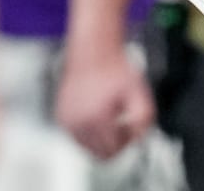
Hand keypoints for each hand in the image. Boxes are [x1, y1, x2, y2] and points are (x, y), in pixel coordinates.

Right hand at [55, 43, 154, 159]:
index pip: (112, 151)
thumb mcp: (139, 95)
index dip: (125, 140)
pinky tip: (94, 113)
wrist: (92, 50)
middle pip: (99, 153)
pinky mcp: (60, 114)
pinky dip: (86, 129)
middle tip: (118, 121)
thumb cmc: (113, 69)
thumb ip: (143, 122)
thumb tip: (136, 139)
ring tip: (106, 115)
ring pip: (86, 146)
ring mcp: (66, 117)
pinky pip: (76, 136)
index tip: (126, 122)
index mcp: (95, 117)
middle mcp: (76, 119)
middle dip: (112, 141)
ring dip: (99, 136)